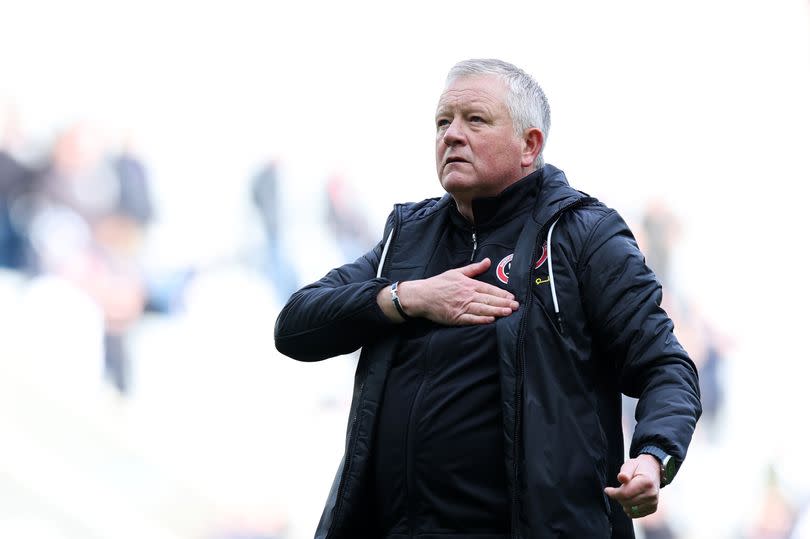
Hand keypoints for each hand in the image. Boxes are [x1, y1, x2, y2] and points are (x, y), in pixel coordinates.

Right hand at [380, 258, 518, 324]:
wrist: (422, 295)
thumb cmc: (438, 284)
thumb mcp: (457, 272)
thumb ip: (474, 268)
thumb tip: (488, 261)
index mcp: (468, 284)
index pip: (489, 289)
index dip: (501, 293)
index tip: (512, 297)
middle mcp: (467, 295)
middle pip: (488, 299)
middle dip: (504, 303)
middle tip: (516, 306)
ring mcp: (461, 307)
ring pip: (482, 309)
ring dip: (496, 311)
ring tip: (508, 312)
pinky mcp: (456, 317)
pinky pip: (471, 319)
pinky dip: (481, 319)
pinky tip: (491, 320)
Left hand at [604, 454, 660, 518]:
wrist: (653, 471)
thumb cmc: (639, 467)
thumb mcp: (630, 464)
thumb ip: (625, 471)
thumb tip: (621, 478)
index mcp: (646, 482)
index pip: (625, 493)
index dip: (613, 493)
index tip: (607, 490)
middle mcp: (652, 494)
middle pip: (627, 503)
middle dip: (619, 497)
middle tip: (619, 489)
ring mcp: (653, 502)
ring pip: (631, 510)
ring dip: (624, 503)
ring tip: (626, 493)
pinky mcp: (653, 508)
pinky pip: (636, 514)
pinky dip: (630, 508)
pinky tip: (630, 499)